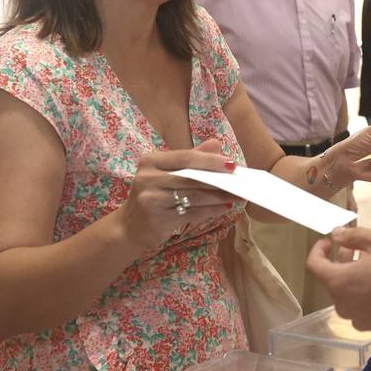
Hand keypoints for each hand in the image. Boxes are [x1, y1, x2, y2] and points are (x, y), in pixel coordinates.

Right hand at [116, 138, 240, 251]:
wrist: (130, 226)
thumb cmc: (155, 194)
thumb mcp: (168, 173)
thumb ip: (192, 158)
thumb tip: (217, 144)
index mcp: (151, 161)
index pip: (185, 157)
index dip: (210, 161)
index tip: (232, 165)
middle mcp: (147, 178)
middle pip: (190, 177)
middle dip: (218, 180)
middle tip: (239, 182)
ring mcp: (150, 199)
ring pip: (193, 196)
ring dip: (219, 197)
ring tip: (236, 196)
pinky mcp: (157, 219)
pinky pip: (191, 213)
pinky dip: (211, 210)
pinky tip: (224, 208)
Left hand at [307, 226, 370, 332]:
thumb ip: (354, 236)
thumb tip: (336, 235)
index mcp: (340, 282)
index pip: (314, 265)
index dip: (318, 250)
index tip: (329, 242)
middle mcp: (344, 305)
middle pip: (333, 281)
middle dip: (341, 263)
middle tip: (357, 250)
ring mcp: (359, 320)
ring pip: (349, 296)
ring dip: (355, 280)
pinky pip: (363, 309)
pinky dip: (367, 295)